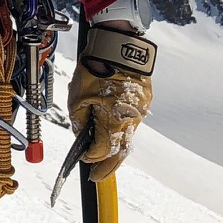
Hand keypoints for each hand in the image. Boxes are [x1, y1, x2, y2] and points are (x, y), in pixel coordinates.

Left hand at [68, 26, 156, 181]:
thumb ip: (79, 123)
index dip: (92, 159)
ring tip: (105, 160)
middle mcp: (131, 119)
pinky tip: (114, 134)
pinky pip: (132, 121)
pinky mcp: (144, 100)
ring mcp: (141, 109)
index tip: (85, 164)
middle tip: (99, 178)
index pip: (103, 150)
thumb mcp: (77, 97)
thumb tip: (84, 138)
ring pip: (128, 136)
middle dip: (108, 166)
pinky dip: (122, 130)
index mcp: (115, 120)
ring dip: (116, 148)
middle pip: (120, 150)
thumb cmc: (96, 67)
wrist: (119, 43)